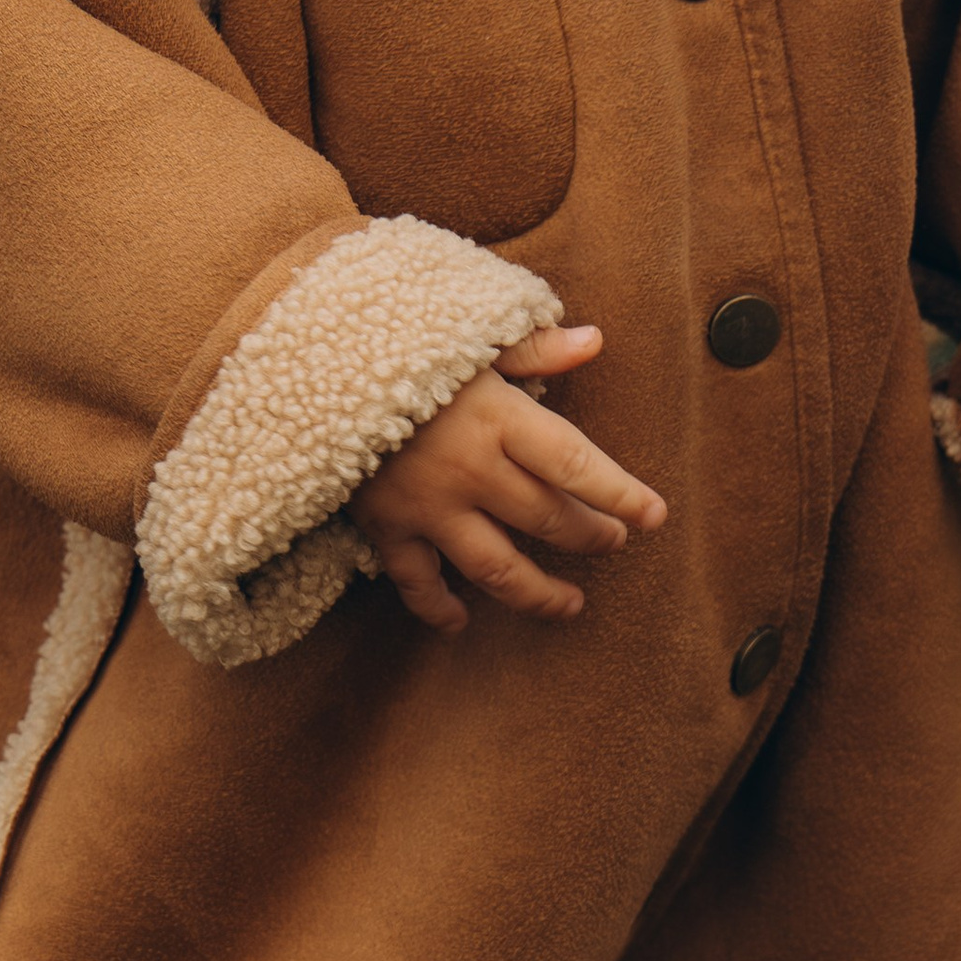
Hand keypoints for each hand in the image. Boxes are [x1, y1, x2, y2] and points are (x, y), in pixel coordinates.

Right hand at [354, 323, 667, 632]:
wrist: (305, 364)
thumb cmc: (398, 344)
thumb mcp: (469, 336)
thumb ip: (532, 347)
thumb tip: (593, 340)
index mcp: (498, 417)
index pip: (576, 465)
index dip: (621, 494)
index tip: (655, 516)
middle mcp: (470, 469)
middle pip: (548, 519)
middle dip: (591, 537)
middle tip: (612, 543)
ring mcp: (428, 506)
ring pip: (498, 568)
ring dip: (539, 593)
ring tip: (570, 605)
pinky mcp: (385, 526)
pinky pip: (418, 583)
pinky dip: (438, 609)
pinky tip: (459, 623)